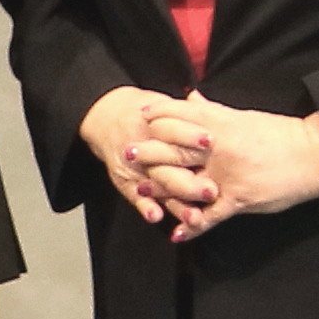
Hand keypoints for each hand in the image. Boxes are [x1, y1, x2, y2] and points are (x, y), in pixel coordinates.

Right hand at [78, 86, 210, 226]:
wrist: (108, 117)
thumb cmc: (146, 114)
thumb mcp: (166, 106)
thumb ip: (189, 109)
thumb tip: (198, 99)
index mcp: (163, 131)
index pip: (179, 133)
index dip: (193, 137)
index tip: (210, 142)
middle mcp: (152, 153)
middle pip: (173, 168)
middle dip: (192, 183)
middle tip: (211, 192)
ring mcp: (141, 170)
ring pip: (161, 189)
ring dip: (178, 205)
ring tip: (194, 218)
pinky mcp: (128, 184)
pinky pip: (136, 198)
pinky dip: (145, 207)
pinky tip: (154, 216)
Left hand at [136, 94, 318, 235]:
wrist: (315, 154)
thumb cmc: (281, 134)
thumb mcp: (245, 118)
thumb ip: (214, 111)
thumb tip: (191, 96)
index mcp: (222, 125)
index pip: (182, 117)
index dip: (159, 116)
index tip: (140, 115)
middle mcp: (219, 149)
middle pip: (175, 149)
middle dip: (149, 152)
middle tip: (127, 154)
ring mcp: (227, 176)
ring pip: (186, 183)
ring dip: (161, 188)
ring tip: (140, 191)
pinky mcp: (238, 199)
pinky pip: (210, 216)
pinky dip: (193, 226)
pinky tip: (177, 233)